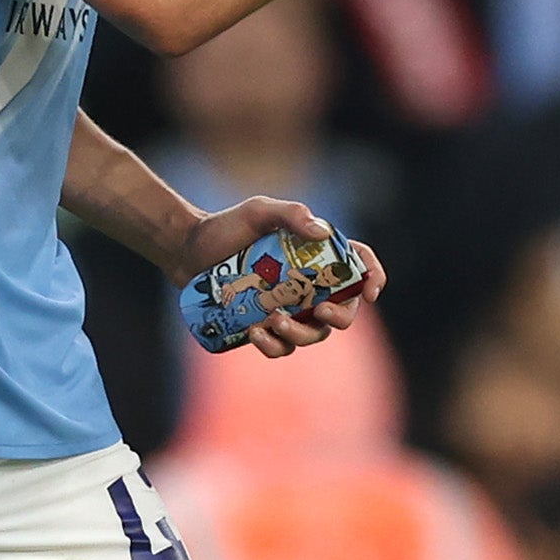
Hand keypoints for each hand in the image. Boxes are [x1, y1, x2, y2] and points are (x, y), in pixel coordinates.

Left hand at [175, 195, 386, 356]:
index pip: (358, 267)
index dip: (373, 278)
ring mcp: (288, 310)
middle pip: (344, 310)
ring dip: (300, 334)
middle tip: (321, 309)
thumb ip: (292, 214)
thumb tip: (323, 234)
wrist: (186, 251)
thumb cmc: (226, 227)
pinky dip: (273, 346)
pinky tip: (256, 333)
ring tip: (273, 320)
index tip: (371, 292)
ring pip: (312, 335)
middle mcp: (308, 286)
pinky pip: (280, 348)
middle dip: (340, 317)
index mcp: (317, 256)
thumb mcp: (259, 210)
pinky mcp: (265, 327)